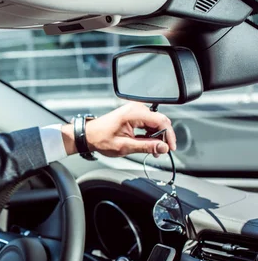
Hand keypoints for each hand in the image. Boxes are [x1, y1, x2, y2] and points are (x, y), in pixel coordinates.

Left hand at [62, 102, 176, 157]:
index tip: (171, 148)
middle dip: (163, 137)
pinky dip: (150, 134)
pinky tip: (148, 143)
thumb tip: (163, 147)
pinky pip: (148, 123)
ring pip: (155, 123)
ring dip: (157, 137)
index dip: (169, 136)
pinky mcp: (134, 114)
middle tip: (161, 151)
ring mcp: (135, 110)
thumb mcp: (125, 146)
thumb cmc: (101, 139)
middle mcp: (136, 108)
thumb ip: (146, 146)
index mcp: (134, 113)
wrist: (89, 135)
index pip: (161, 121)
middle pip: (160, 121)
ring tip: (153, 150)